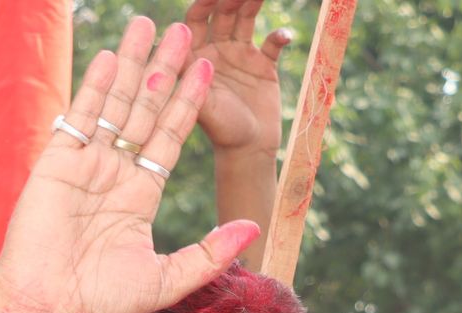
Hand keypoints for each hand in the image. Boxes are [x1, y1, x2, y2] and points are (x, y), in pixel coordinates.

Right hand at [0, 18, 257, 312]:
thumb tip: (253, 228)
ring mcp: (85, 165)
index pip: (170, 136)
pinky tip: (112, 56)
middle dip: (163, 69)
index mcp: (140, 196)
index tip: (205, 67)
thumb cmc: (100, 300)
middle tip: (182, 29)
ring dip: (132, 65)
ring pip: (115, 105)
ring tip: (147, 25)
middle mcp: (114, 174)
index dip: (189, 101)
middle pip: (145, 110)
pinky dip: (95, 87)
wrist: (45, 307)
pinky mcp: (56, 164)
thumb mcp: (168, 279)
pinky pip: (80, 117)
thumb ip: (210, 253)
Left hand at [186, 0, 293, 156]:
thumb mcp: (201, 106)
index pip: (196, 21)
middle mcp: (216, 51)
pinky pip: (272, 43)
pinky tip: (283, 37)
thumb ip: (191, 78)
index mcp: (195, 57)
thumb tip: (178, 48)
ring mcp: (240, 55)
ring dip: (253, 5)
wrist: (249, 150)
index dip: (204, 4)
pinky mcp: (264, 64)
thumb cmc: (220, 131)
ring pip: (246, 20)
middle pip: (223, 14)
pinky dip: (279, 37)